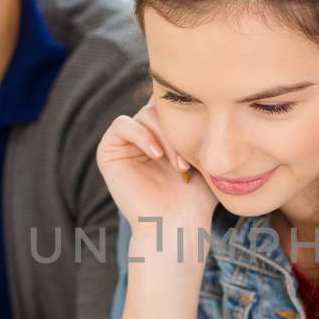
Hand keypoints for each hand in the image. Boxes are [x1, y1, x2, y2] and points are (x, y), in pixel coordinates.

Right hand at [96, 105, 218, 235]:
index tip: (204, 131)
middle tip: (191, 159)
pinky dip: (141, 135)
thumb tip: (210, 92)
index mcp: (164, 136)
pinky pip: (121, 124)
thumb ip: (202, 126)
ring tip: (180, 166)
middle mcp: (144, 137)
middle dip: (178, 129)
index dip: (188, 110)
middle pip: (160, 107)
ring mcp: (125, 144)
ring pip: (145, 115)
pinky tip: (156, 155)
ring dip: (166, 138)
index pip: (173, 105)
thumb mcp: (207, 155)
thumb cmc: (197, 199)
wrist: (177, 226)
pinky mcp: (108, 152)